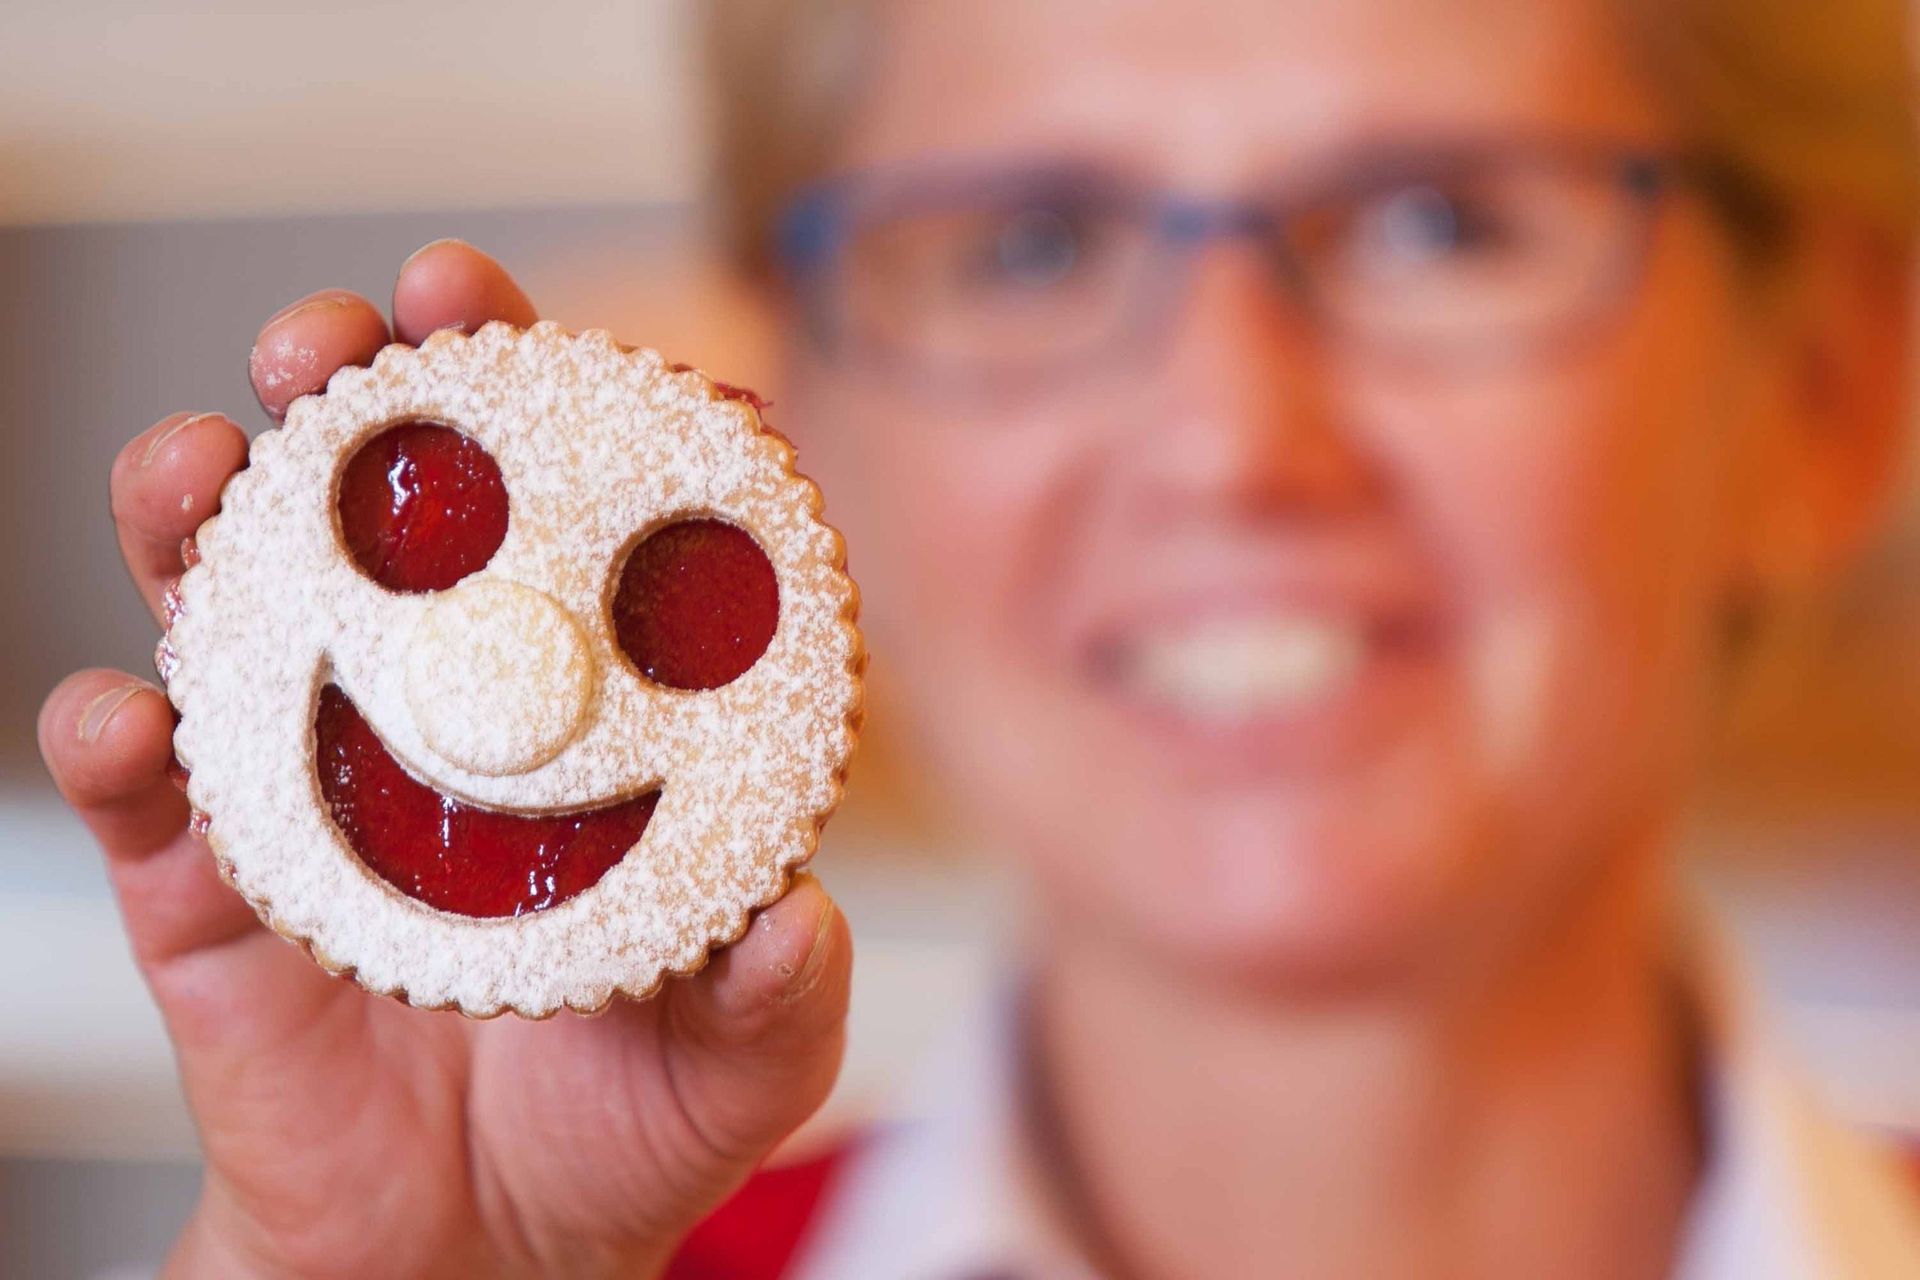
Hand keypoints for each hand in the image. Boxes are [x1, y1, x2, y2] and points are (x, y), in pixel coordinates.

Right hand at [37, 241, 852, 1279]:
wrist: (474, 1254)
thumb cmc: (623, 1127)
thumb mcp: (737, 1062)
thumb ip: (776, 991)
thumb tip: (794, 917)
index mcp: (587, 728)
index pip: (578, 536)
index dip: (577, 426)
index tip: (600, 348)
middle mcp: (446, 723)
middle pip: (394, 520)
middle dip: (368, 400)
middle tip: (356, 334)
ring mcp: (319, 790)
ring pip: (241, 607)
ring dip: (204, 512)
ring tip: (198, 464)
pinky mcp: (213, 889)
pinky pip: (145, 795)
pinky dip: (115, 738)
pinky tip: (121, 711)